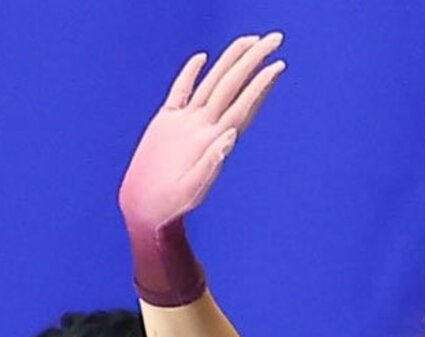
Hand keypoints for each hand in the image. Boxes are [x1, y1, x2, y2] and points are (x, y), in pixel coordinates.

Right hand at [118, 32, 285, 233]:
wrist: (146, 210)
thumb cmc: (171, 206)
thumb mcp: (192, 189)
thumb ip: (211, 162)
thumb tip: (230, 136)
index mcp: (212, 140)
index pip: (242, 105)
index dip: (260, 85)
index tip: (278, 65)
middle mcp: (203, 126)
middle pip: (232, 86)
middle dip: (253, 61)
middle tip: (274, 38)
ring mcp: (185, 123)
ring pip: (211, 83)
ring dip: (230, 61)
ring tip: (248, 41)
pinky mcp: (166, 123)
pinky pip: (180, 91)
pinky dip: (190, 74)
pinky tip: (201, 59)